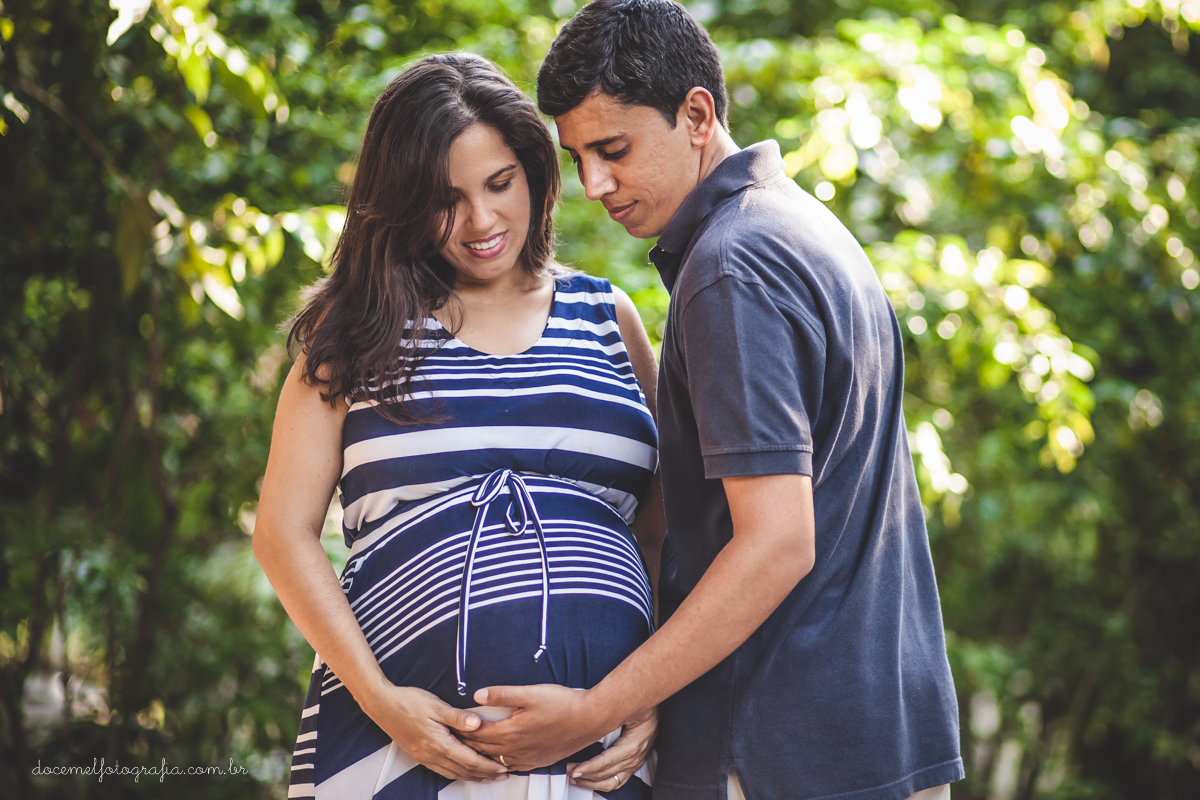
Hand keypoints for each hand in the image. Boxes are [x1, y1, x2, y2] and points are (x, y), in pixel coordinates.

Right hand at [361, 684, 508, 781]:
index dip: (488, 766)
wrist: (382, 706)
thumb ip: (458, 717)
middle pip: (464, 771)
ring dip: (472, 776)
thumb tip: (478, 724)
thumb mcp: (436, 706)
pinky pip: (443, 771)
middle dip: (485, 774)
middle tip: (503, 775)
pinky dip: (457, 773)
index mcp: (439, 743)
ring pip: (453, 773)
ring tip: (488, 777)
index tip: (504, 767)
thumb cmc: (409, 702)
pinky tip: (463, 771)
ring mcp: (425, 758)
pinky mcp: (419, 756)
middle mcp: (433, 755)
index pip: (470, 760)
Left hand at [458, 684, 615, 770]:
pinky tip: (496, 761)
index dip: (462, 728)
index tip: (449, 724)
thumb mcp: (530, 693)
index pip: (477, 732)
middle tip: (452, 737)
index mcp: (511, 732)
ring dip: (480, 755)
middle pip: (482, 748)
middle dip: (466, 743)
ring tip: (468, 749)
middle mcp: (516, 750)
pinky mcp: (537, 762)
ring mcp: (527, 758)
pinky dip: (498, 764)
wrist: (589, 720)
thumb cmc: (562, 704)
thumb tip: (477, 694)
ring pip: (495, 761)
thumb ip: (502, 694)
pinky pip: (511, 767)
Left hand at [566, 705, 657, 790]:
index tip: (574, 770)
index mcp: (634, 745)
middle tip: (568, 770)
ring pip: (611, 782)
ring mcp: (635, 763)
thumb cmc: (646, 705)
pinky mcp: (634, 764)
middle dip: (585, 775)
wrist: (659, 706)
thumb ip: (612, 715)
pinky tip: (589, 780)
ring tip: (575, 777)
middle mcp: (635, 758)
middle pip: (607, 775)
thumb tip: (590, 720)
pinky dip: (602, 783)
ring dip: (591, 783)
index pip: (607, 762)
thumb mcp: (630, 707)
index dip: (590, 768)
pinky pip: (617, 781)